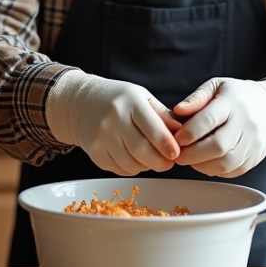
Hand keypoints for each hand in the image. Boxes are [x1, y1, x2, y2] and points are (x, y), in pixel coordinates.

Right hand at [49, 72, 182, 175]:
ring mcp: (101, 136)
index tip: (176, 153)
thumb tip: (183, 133)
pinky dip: (132, 169)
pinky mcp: (94, 152)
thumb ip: (162, 115)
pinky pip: (119, 169)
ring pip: (131, 163)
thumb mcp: (142, 98)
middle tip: (169, 162)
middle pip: (141, 150)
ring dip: (146, 166)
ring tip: (151, 158)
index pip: (151, 126)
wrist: (81, 103)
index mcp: (130, 102)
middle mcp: (114, 119)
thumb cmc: (119, 99)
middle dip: (160, 161)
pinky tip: (134, 158)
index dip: (166, 143)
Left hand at [172, 78, 265, 177]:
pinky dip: (212, 170)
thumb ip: (196, 98)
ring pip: (224, 163)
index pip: (209, 120)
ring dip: (200, 165)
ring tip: (189, 157)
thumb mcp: (217, 86)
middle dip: (192, 154)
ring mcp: (252, 144)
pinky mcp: (253, 159)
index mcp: (233, 103)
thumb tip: (177, 111)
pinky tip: (204, 161)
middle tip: (177, 153)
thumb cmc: (237, 97)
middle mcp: (246, 125)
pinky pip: (229, 171)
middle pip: (218, 146)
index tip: (176, 138)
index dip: (189, 132)